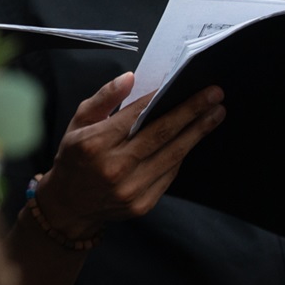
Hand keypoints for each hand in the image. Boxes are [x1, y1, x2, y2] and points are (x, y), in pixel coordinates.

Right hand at [33, 73, 224, 242]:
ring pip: (172, 154)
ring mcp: (130, 188)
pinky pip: (169, 174)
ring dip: (197, 132)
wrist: (69, 205)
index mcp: (94, 143)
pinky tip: (193, 138)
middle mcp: (113, 167)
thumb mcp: (78, 123)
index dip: (160, 98)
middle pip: (161, 133)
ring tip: (215, 114)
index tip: (182, 84)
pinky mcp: (143, 204)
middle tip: (214, 95)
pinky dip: (182, 154)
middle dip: (192, 111)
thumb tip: (129, 78)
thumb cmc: (74, 158)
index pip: (134, 115)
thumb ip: (104, 98)